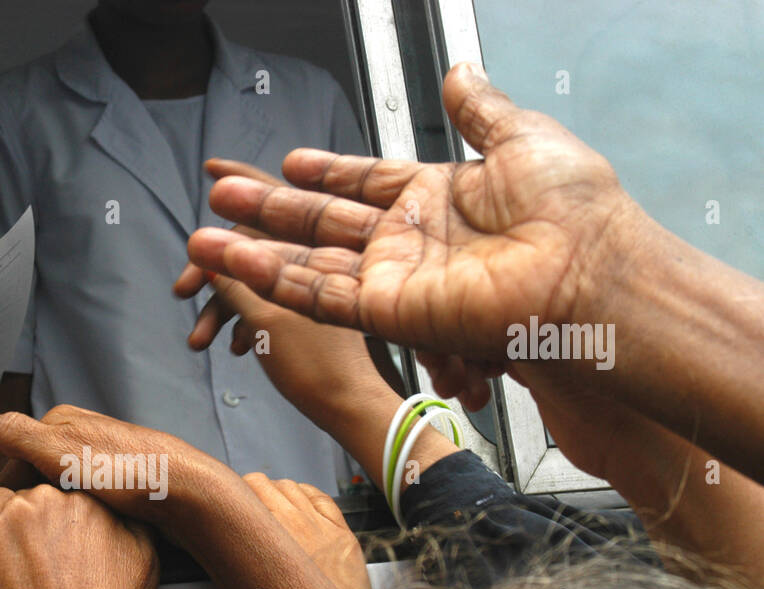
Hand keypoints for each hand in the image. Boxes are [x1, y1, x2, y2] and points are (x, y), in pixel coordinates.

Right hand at [0, 405, 228, 543]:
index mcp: (65, 421)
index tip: (2, 511)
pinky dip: (81, 519)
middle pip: (38, 472)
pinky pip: (88, 504)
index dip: (7, 483)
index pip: (15, 451)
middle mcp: (86, 437)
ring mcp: (107, 462)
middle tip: (33, 528)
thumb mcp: (58, 452)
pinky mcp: (125, 486)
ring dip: (57, 511)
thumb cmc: (129, 470)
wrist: (186, 494)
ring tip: (60, 533)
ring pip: (64, 491)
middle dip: (33, 499)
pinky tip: (88, 533)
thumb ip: (13, 437)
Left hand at [0, 483, 156, 588]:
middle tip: (34, 550)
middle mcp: (52, 500)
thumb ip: (134, 525)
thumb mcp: (146, 567)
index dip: (61, 510)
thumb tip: (126, 511)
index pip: (67, 483)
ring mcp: (13, 515)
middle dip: (30, 514)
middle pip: (30, 488)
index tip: (59, 529)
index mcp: (92, 502)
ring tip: (2, 548)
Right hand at [184, 267, 391, 432]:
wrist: (351, 406)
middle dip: (213, 289)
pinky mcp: (313, 318)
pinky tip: (239, 347)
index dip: (212, 258)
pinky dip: (247, 326)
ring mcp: (313, 293)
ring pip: (256, 290)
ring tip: (204, 341)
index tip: (186, 286)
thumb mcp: (264, 319)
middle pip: (250, 263)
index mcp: (309, 253)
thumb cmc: (317, 366)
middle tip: (187, 306)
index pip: (249, 236)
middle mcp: (314, 265)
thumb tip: (209, 253)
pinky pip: (270, 311)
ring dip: (224, 313)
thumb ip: (233, 284)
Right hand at [186, 63, 649, 408]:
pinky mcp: (387, 314)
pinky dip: (275, 280)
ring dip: (254, 252)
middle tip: (222, 192)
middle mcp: (409, 242)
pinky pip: (321, 295)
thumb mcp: (522, 138)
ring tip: (203, 238)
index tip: (290, 161)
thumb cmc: (575, 211)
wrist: (589, 272)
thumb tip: (459, 72)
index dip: (325, 172)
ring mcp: (395, 280)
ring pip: (309, 264)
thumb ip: (479, 109)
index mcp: (436, 198)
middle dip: (270, 210)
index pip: (364, 183)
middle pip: (324, 224)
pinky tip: (236, 262)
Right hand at [242, 474, 371, 588]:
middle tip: (247, 500)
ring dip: (279, 490)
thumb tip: (228, 549)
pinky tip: (301, 497)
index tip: (230, 498)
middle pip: (267, 485)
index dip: (237, 493)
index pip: (248, 491)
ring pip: (293, 488)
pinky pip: (322, 498)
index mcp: (269, 536)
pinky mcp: (342, 534)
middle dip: (253, 489)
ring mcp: (321, 526)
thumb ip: (240, 563)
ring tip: (272, 501)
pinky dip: (307, 493)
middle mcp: (295, 523)